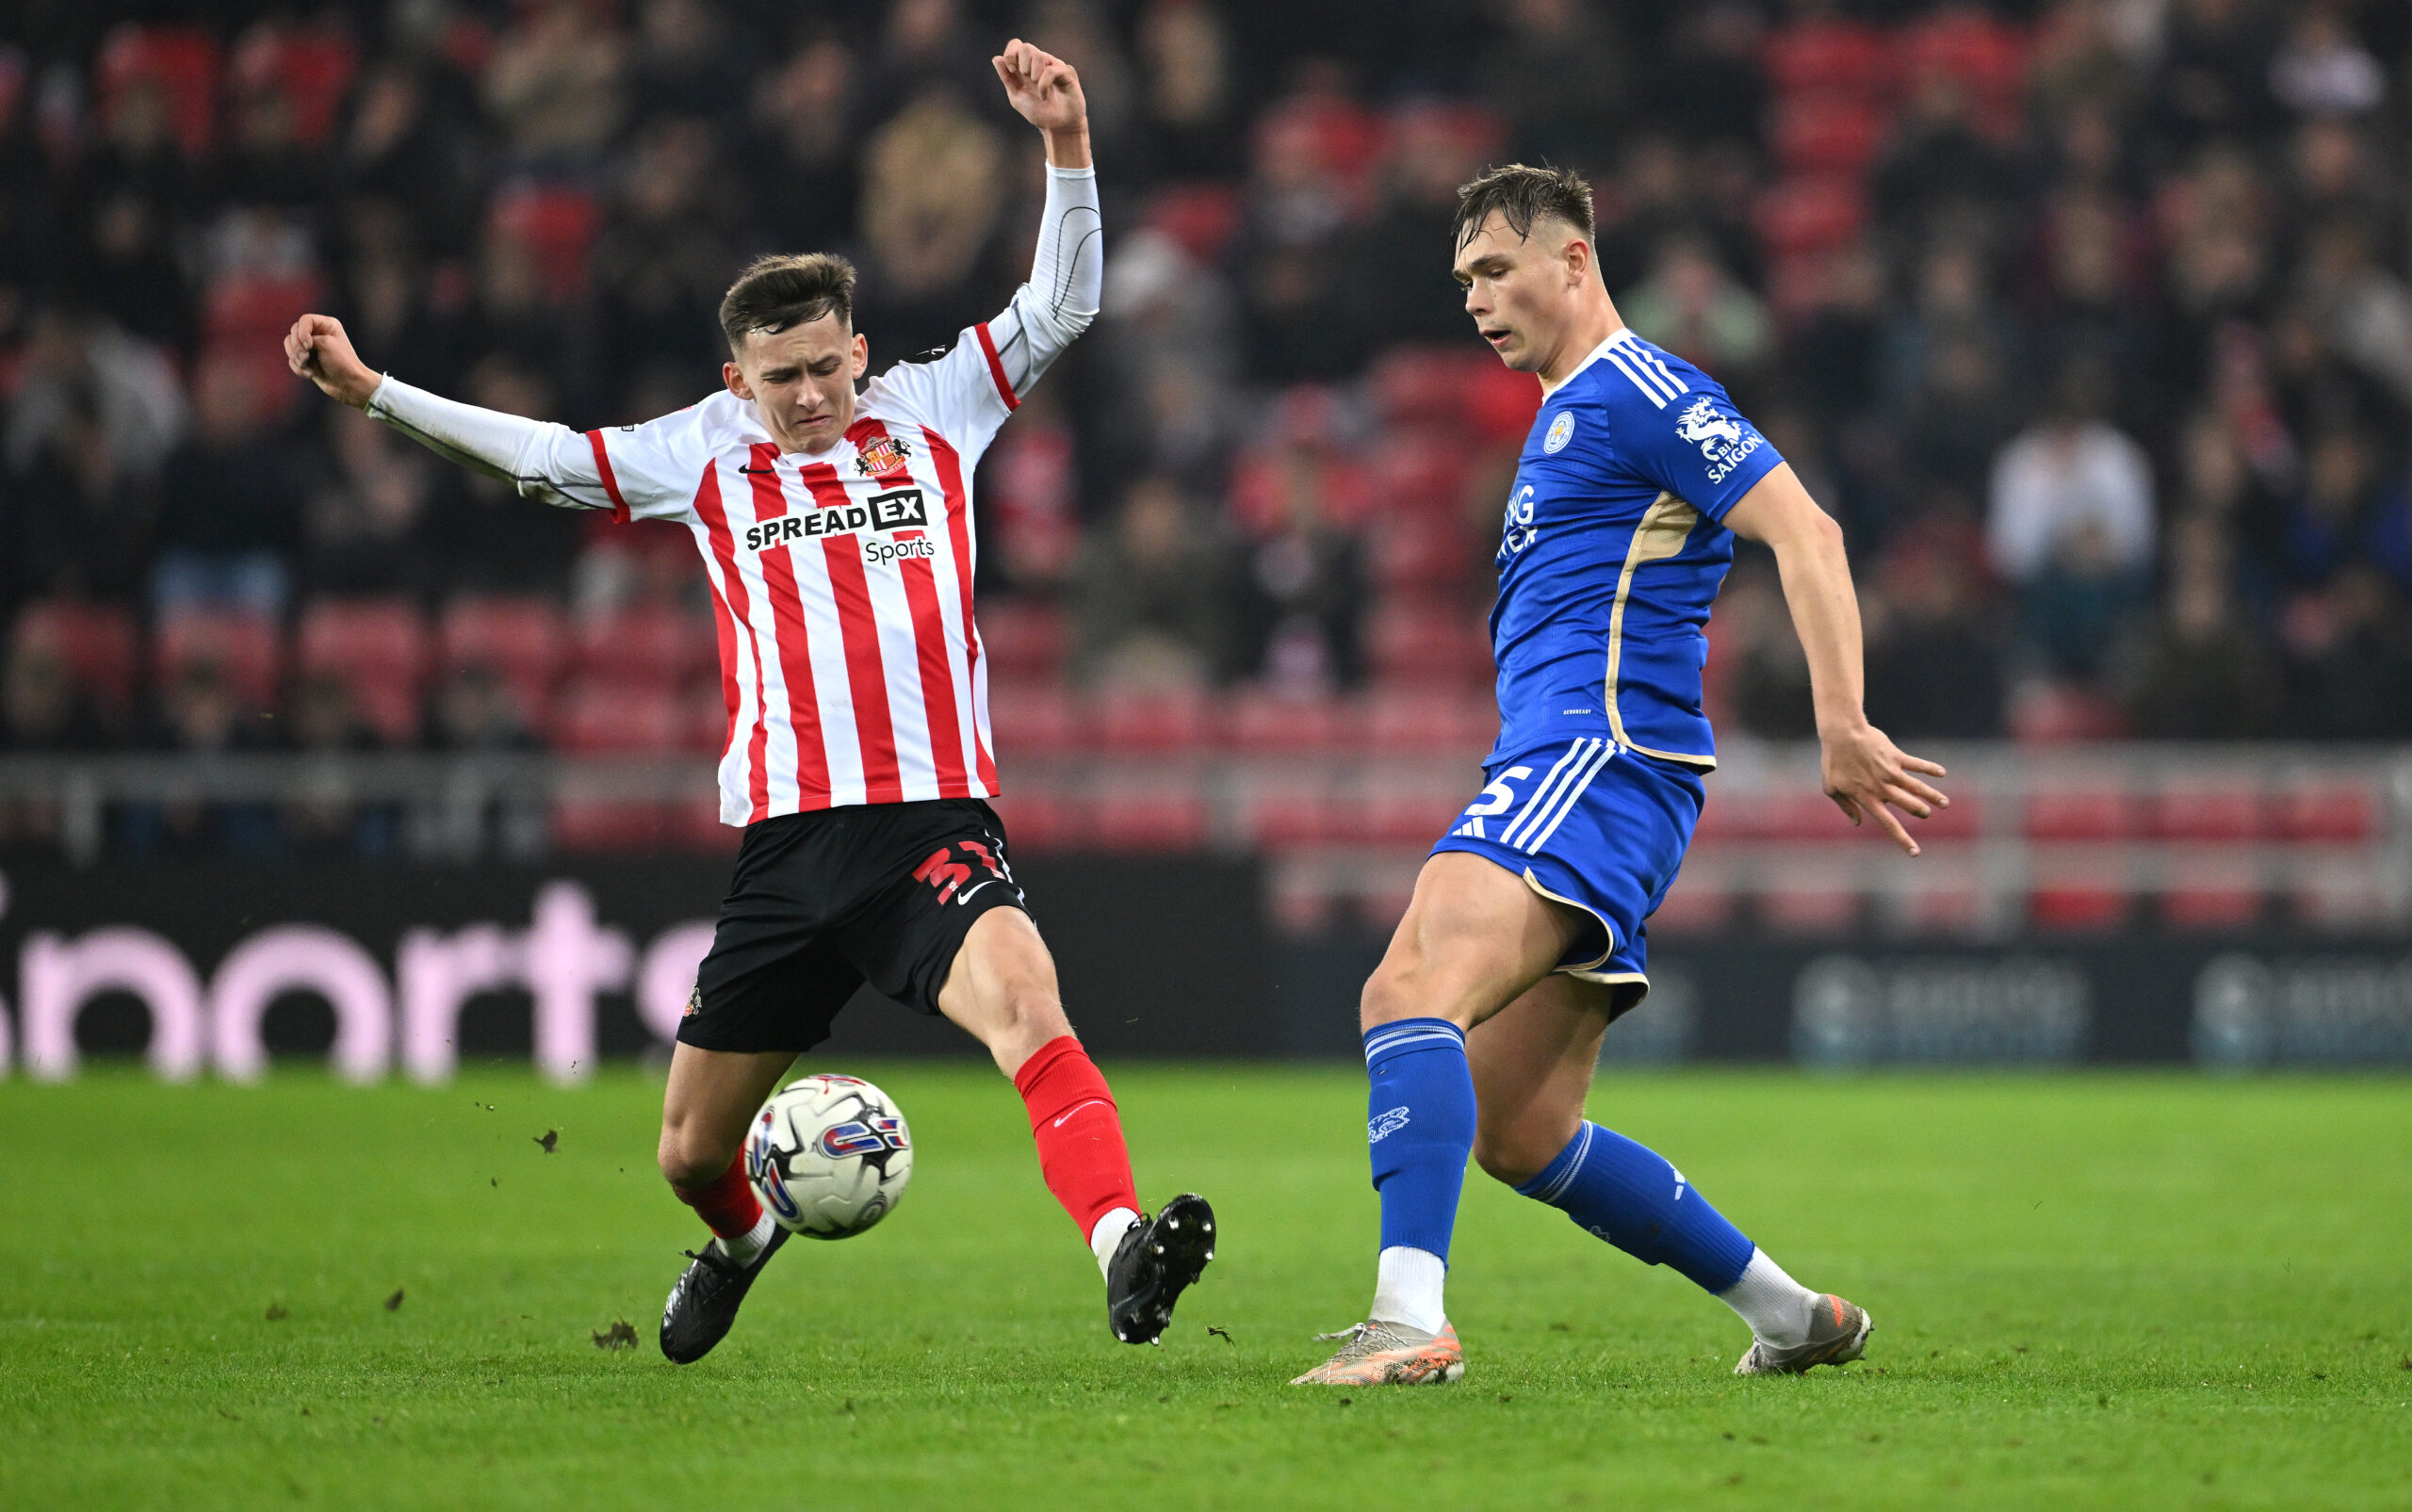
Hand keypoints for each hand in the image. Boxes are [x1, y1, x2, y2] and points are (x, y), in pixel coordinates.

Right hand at [283, 313, 379, 408]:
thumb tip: (292, 345)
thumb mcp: (325, 344)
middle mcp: (318, 333)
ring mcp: (311, 347)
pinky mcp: (307, 360)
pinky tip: (310, 374)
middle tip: (306, 357)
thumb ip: (305, 338)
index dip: (302, 332)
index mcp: (327, 325)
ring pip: (289, 345)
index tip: (309, 346)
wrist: (348, 385)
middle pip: (294, 332)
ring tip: (305, 366)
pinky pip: (292, 360)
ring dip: (295, 357)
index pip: (304, 320)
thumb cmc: (341, 362)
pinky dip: (298, 368)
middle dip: (296, 347)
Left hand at [992, 38, 1085, 141]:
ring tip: (1036, 87)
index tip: (1012, 70)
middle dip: (1021, 63)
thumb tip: (996, 58)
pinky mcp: (1067, 73)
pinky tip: (1044, 96)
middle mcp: (1041, 63)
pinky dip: (1044, 84)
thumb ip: (1007, 78)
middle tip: (1025, 79)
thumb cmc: (1039, 112)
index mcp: (1027, 66)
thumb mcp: (1017, 96)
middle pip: (1027, 47)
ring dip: (1033, 73)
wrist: (1057, 128)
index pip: (1017, 45)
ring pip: (1040, 56)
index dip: (1010, 53)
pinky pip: (1052, 70)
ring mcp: (1055, 66)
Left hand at [1819, 722, 1948, 856]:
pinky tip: (1942, 773)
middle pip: (1908, 805)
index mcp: (1867, 798)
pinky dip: (1930, 769)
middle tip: (1926, 814)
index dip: (1902, 839)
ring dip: (1932, 795)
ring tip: (1944, 803)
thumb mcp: (1831, 787)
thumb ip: (1846, 807)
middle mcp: (1882, 788)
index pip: (1888, 823)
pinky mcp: (1896, 757)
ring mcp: (1891, 772)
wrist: (1841, 734)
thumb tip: (1857, 823)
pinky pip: (1917, 764)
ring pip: (1917, 787)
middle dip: (1920, 811)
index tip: (1916, 852)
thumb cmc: (1833, 761)